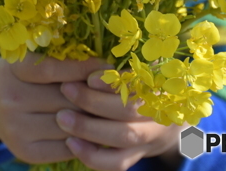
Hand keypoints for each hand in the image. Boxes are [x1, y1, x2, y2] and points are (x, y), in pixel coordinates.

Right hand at [0, 55, 109, 164]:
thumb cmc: (21, 76)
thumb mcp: (32, 59)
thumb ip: (62, 61)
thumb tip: (107, 70)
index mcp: (12, 70)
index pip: (52, 69)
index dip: (83, 68)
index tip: (106, 66)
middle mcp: (10, 99)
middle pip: (65, 99)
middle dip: (94, 95)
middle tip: (113, 92)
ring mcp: (16, 128)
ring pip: (70, 125)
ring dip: (92, 120)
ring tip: (106, 112)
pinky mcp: (25, 151)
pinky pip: (66, 148)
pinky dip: (83, 140)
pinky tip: (90, 130)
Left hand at [56, 71, 183, 170]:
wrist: (163, 123)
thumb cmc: (141, 90)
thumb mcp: (138, 75)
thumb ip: (117, 71)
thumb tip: (83, 65)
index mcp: (158, 88)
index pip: (138, 83)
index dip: (112, 82)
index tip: (89, 77)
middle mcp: (157, 114)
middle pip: (129, 111)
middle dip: (94, 101)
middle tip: (66, 89)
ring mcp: (148, 139)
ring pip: (123, 137)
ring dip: (89, 128)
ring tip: (62, 118)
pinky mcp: (135, 156)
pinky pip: (116, 162)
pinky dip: (92, 155)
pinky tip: (70, 143)